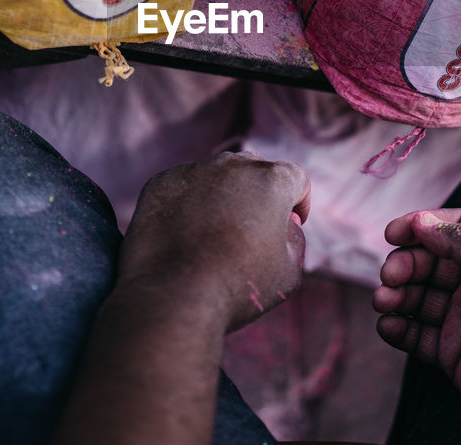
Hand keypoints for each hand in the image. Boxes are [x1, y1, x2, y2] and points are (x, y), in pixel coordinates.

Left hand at [118, 152, 310, 330]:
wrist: (173, 296)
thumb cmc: (238, 287)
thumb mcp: (288, 269)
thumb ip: (294, 237)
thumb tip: (285, 222)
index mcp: (272, 180)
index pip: (295, 179)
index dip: (299, 201)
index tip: (292, 221)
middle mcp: (233, 165)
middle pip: (255, 171)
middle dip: (260, 194)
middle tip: (253, 228)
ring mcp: (194, 170)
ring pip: (217, 177)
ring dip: (222, 197)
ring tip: (214, 236)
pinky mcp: (161, 183)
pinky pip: (183, 188)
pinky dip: (188, 205)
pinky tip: (185, 237)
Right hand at [373, 209, 460, 429]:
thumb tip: (422, 222)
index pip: (456, 227)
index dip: (424, 225)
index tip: (395, 233)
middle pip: (431, 260)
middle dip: (406, 262)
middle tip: (390, 274)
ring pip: (419, 296)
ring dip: (396, 294)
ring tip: (384, 301)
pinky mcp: (452, 351)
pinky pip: (416, 334)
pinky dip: (398, 327)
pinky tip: (389, 325)